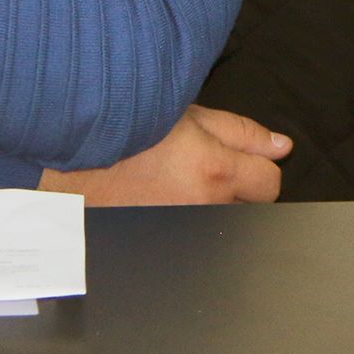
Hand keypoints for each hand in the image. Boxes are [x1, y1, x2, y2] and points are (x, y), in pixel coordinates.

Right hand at [39, 106, 291, 204]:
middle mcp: (200, 206)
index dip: (260, 166)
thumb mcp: (190, 113)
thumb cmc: (129, 124)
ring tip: (174, 177)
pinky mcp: (158, 240)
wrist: (71, 153)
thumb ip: (242, 132)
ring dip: (207, 200)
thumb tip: (282, 148)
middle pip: (248, 207)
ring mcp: (179, 228)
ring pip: (217, 218)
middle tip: (202, 164)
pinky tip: (158, 194)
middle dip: (236, 186)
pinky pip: (187, 229)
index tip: (244, 159)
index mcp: (214, 171)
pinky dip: (181, 212)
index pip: (270, 183)